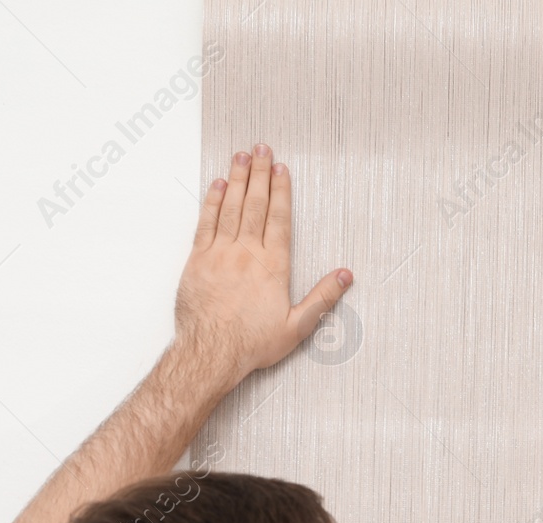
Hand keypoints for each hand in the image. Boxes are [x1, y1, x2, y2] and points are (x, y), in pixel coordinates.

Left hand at [173, 144, 351, 384]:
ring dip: (238, 179)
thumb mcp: (297, 326)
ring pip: (231, 207)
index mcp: (273, 266)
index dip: (281, 191)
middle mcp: (247, 253)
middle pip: (256, 205)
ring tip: (242, 156)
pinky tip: (218, 185)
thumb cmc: (252, 343)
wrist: (211, 352)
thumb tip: (345, 275)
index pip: (279, 218)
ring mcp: (220, 253)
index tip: (282, 169)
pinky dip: (212, 201)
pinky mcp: (198, 260)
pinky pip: (206, 222)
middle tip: (262, 149)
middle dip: (260, 174)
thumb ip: (323, 298)